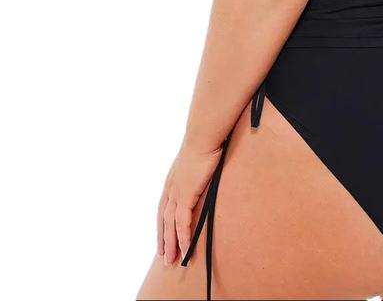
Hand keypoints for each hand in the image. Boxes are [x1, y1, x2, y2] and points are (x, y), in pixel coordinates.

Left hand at [157, 140, 223, 265]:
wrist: (203, 135)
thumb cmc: (204, 141)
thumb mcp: (198, 157)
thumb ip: (198, 167)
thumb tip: (206, 168)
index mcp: (172, 180)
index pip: (163, 208)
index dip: (162, 225)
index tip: (163, 238)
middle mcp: (171, 188)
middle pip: (163, 220)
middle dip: (163, 239)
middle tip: (165, 257)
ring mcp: (177, 192)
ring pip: (170, 224)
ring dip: (170, 243)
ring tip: (172, 259)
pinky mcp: (186, 194)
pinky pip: (182, 221)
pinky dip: (183, 235)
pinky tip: (185, 246)